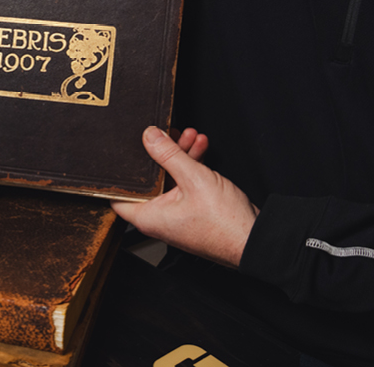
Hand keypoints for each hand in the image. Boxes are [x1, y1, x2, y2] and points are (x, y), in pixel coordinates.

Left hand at [111, 127, 257, 267]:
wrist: (255, 239)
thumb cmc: (225, 223)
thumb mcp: (194, 179)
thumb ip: (168, 154)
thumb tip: (149, 137)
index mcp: (148, 216)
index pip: (118, 193)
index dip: (120, 171)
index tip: (125, 151)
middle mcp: (157, 217)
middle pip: (148, 180)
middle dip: (159, 153)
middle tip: (168, 134)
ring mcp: (174, 215)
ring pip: (169, 178)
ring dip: (179, 155)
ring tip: (190, 135)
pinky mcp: (190, 211)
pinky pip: (183, 184)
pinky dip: (190, 166)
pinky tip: (200, 147)